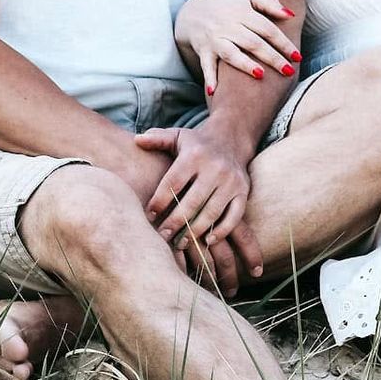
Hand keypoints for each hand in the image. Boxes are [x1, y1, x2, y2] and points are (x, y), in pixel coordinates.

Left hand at [133, 123, 265, 294]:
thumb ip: (157, 139)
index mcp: (195, 155)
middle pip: (192, 202)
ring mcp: (231, 181)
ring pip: (212, 212)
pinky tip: (208, 241)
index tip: (149, 216)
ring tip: (180, 243)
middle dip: (175, 222)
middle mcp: (215, 168)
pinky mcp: (243, 192)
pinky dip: (222, 230)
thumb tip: (137, 140)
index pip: (174, 182)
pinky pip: (234, 216)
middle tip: (162, 236)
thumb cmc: (196, 144)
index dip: (160, 201)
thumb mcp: (177, 136)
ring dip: (195, 231)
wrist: (231, 139)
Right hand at [174, 0, 299, 94]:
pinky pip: (206, 65)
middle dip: (272, 57)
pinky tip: (213, 91)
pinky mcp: (203, 50)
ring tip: (260, 75)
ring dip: (244, 64)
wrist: (192, 11)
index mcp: (242, 12)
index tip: (297, 57)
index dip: (283, 43)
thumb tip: (291, 15)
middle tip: (288, 71)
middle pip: (253, 42)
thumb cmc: (226, 5)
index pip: (267, 29)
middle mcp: (228, 25)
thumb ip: (269, 3)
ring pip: (231, 53)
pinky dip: (209, 77)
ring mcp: (214, 38)